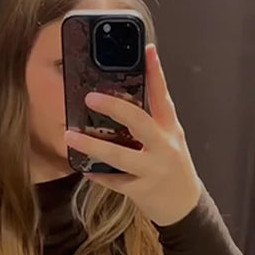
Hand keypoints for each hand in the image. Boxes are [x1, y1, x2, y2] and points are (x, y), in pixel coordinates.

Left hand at [63, 43, 201, 226]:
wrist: (183, 205)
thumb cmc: (172, 164)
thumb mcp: (170, 137)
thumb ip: (154, 115)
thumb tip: (130, 88)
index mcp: (170, 129)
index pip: (163, 96)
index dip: (156, 73)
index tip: (147, 50)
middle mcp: (163, 147)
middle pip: (139, 122)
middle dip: (114, 108)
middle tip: (90, 98)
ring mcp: (152, 169)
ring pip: (120, 156)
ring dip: (93, 146)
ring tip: (70, 135)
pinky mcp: (140, 190)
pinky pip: (114, 181)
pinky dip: (97, 175)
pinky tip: (83, 168)